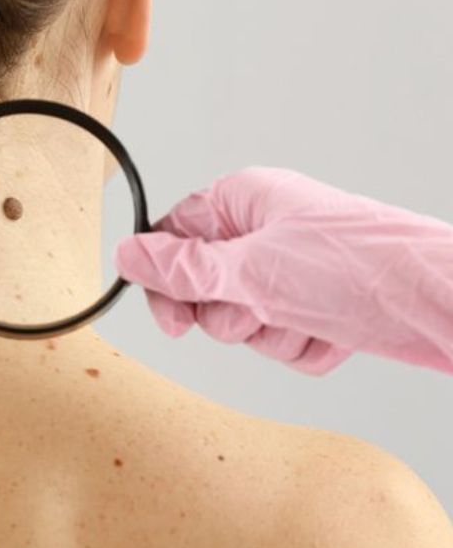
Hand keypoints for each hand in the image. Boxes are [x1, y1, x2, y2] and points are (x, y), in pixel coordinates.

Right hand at [113, 166, 452, 375]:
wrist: (442, 303)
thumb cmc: (357, 269)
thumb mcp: (253, 270)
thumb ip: (183, 268)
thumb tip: (126, 254)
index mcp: (243, 201)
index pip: (174, 237)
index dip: (166, 281)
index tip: (174, 320)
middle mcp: (262, 232)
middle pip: (203, 286)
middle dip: (231, 313)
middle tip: (256, 309)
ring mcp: (289, 270)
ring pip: (242, 320)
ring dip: (271, 333)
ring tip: (305, 318)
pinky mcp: (313, 305)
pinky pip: (279, 339)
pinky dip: (301, 346)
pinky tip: (332, 331)